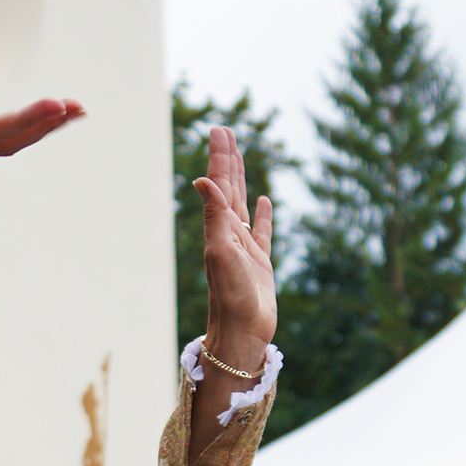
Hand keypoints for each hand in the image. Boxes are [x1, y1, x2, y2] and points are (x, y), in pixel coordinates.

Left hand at [191, 124, 276, 366]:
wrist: (241, 334)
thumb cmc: (230, 298)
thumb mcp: (221, 253)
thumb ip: (214, 216)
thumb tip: (202, 180)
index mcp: (219, 228)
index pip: (219, 185)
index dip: (220, 158)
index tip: (219, 131)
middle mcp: (229, 234)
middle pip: (228, 188)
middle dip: (227, 160)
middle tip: (225, 132)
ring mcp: (244, 248)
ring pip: (243, 205)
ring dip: (241, 180)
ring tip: (240, 157)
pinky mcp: (260, 264)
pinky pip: (262, 232)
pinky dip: (262, 215)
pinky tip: (263, 201)